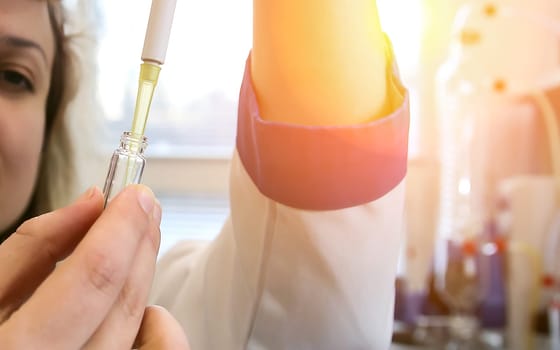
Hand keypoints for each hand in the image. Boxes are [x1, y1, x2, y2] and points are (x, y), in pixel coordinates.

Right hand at [0, 185, 188, 348]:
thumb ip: (33, 245)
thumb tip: (92, 203)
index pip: (91, 280)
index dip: (121, 229)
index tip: (136, 194)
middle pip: (124, 304)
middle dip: (140, 244)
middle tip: (146, 206)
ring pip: (137, 327)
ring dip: (144, 273)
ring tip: (142, 236)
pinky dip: (155, 326)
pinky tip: (143, 303)